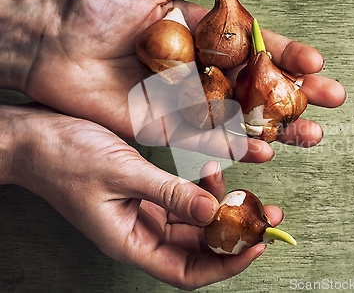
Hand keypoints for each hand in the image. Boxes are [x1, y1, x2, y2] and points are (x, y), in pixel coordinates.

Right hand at [0, 103, 283, 289]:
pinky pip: (182, 201)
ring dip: (221, 211)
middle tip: (265, 216)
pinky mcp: (145, 194)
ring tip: (244, 191)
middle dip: (234, 235)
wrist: (33, 137)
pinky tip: (211, 171)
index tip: (257, 243)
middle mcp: (140, 233)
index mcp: (130, 242)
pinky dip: (202, 190)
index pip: (188, 271)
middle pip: (198, 250)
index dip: (227, 263)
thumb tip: (214, 213)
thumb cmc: (64, 156)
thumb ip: (169, 194)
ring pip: (194, 225)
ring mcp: (143, 214)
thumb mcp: (122, 173)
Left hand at [8, 0, 344, 161]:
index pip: (258, 48)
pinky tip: (263, 152)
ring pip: (242, 118)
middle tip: (332, 102)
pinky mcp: (169, 127)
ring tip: (311, 135)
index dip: (288, 55)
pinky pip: (207, 140)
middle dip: (297, 95)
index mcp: (205, 38)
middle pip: (259, 87)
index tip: (316, 63)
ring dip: (278, 128)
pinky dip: (236, 148)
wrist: (54, 45)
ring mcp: (189, 102)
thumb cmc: (99, 9)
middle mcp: (203, 72)